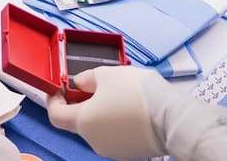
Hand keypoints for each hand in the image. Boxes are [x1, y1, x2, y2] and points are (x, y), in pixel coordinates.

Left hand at [48, 67, 226, 160]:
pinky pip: (115, 134)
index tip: (60, 87)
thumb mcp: (107, 74)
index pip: (55, 115)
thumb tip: (80, 83)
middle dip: (83, 102)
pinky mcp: (129, 152)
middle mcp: (93, 140)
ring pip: (98, 127)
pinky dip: (116, 121)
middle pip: (79, 121)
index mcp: (83, 122)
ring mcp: (112, 149)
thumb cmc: (138, 94)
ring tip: (118, 93)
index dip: (54, 99)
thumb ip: (87, 78)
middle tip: (94, 84)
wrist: (172, 118)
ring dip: (102, 111)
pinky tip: (131, 107)